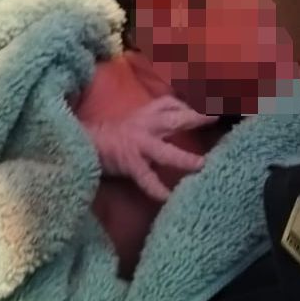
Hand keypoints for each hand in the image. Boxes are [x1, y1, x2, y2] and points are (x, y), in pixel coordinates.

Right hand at [81, 95, 214, 201]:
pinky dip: (157, 188)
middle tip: (215, 119)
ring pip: (165, 151)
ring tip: (201, 165)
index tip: (211, 106)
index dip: (191, 104)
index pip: (171, 103)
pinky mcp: (129, 163)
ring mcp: (137, 144)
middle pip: (175, 119)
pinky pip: (146, 178)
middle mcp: (145, 126)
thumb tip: (185, 122)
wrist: (84, 143)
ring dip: (184, 159)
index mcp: (146, 114)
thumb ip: (158, 123)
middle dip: (196, 119)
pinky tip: (168, 197)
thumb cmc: (113, 135)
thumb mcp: (137, 121)